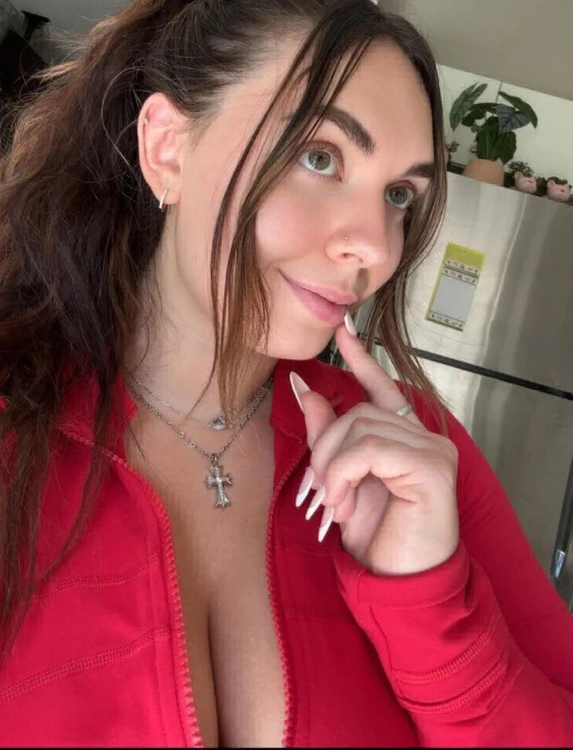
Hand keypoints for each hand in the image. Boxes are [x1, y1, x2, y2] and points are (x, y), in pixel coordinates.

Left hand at [291, 318, 459, 575]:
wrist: (402, 587)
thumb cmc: (378, 540)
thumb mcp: (342, 483)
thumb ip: (328, 437)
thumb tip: (307, 391)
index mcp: (406, 439)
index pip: (383, 389)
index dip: (361, 360)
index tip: (343, 329)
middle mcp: (426, 437)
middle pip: (358, 412)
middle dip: (325, 448)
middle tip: (319, 490)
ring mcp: (434, 449)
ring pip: (360, 427)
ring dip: (332, 467)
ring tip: (332, 503)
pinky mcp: (432, 466)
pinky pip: (370, 448)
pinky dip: (344, 472)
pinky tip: (341, 501)